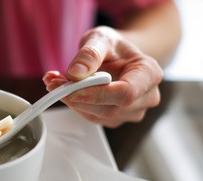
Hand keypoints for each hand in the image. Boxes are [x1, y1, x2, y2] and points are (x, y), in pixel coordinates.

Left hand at [43, 26, 162, 127]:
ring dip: (72, 101)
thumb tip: (76, 73)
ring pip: (98, 115)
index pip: (125, 93)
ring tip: (56, 82)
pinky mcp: (116, 118)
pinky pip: (92, 117)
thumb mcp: (101, 39)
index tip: (71, 89)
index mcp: (149, 74)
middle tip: (54, 82)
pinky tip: (65, 90)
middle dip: (77, 98)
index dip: (97, 95)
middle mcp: (146, 97)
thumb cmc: (113, 47)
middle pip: (110, 108)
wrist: (117, 56)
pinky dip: (75, 105)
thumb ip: (90, 54)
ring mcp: (132, 112)